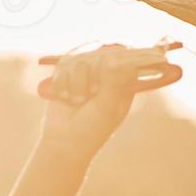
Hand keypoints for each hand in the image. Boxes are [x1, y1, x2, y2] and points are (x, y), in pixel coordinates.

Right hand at [37, 43, 182, 156]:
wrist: (63, 142)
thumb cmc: (91, 129)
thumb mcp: (107, 108)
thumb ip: (112, 83)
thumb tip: (113, 60)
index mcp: (124, 83)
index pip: (130, 59)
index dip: (130, 54)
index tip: (133, 54)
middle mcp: (106, 75)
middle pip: (102, 55)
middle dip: (94, 72)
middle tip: (92, 92)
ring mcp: (87, 73)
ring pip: (81, 60)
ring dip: (77, 82)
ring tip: (78, 100)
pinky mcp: (67, 74)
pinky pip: (65, 65)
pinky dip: (62, 82)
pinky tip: (64, 97)